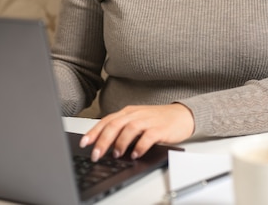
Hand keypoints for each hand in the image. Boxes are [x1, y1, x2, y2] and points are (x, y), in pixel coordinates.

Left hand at [79, 103, 194, 161]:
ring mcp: (148, 120)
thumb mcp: (137, 120)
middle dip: (103, 140)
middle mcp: (136, 114)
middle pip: (115, 125)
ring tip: (116, 154)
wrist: (182, 115)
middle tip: (96, 154)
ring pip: (129, 129)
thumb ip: (122, 129)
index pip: (107, 121)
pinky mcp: (160, 129)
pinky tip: (136, 154)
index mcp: (128, 112)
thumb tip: (104, 145)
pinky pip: (148, 136)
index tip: (84, 143)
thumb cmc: (157, 120)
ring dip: (121, 143)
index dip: (94, 132)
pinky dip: (140, 146)